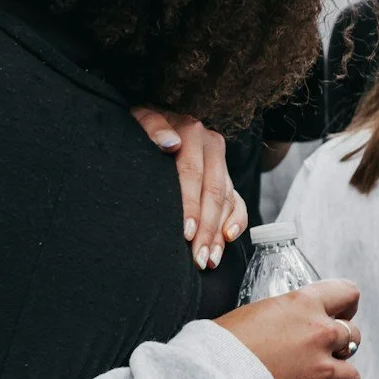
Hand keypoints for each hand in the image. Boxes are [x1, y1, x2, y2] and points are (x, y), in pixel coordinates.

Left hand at [132, 107, 246, 268]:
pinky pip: (237, 202)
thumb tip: (171, 143)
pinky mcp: (226, 176)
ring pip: (226, 201)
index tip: (186, 232)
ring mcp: (221, 163)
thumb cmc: (142, 126)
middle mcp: (212, 146)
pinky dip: (236, 221)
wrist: (156, 120)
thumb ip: (153, 127)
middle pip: (213, 192)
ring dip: (219, 233)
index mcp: (192, 131)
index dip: (190, 205)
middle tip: (198, 257)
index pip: (192, 174)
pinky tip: (227, 239)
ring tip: (209, 260)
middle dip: (207, 229)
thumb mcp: (141, 118)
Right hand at [213, 280, 361, 378]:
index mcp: (303, 305)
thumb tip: (282, 327)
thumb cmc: (219, 344)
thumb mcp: (254, 313)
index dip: (346, 305)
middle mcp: (319, 335)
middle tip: (324, 354)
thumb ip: (281, 316)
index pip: (347, 293)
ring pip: (353, 376)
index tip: (341, 314)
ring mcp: (321, 372)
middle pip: (353, 336)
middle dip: (341, 346)